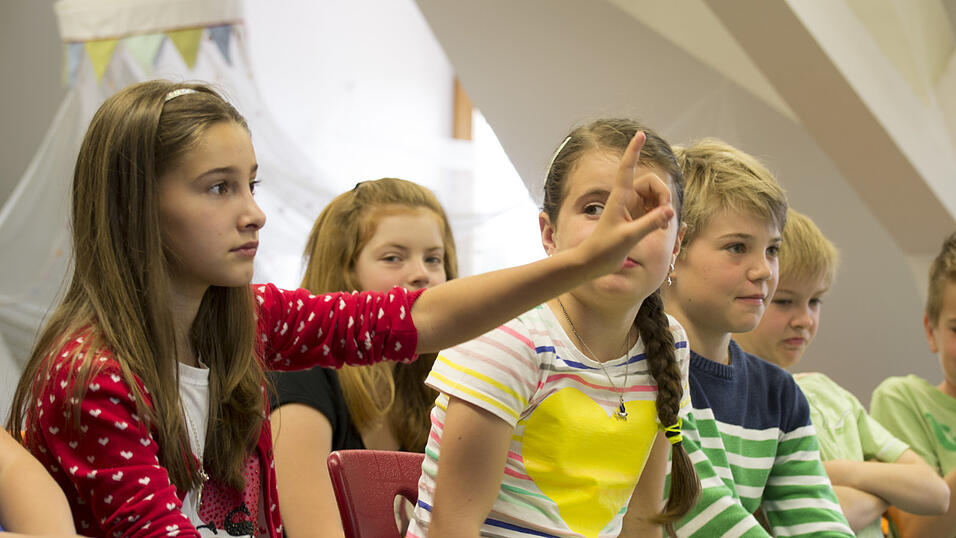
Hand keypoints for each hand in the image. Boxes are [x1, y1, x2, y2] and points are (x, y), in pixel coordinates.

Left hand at [580, 132, 674, 278]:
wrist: (592, 263)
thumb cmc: (604, 249)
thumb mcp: (629, 236)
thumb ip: (650, 223)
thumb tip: (670, 211)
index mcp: (619, 197)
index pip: (627, 168)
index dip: (633, 150)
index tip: (640, 134)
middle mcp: (626, 199)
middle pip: (652, 183)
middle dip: (663, 195)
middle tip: (665, 214)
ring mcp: (631, 208)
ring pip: (656, 198)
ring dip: (663, 208)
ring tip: (662, 225)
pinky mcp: (635, 219)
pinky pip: (655, 209)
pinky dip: (661, 216)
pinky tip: (661, 227)